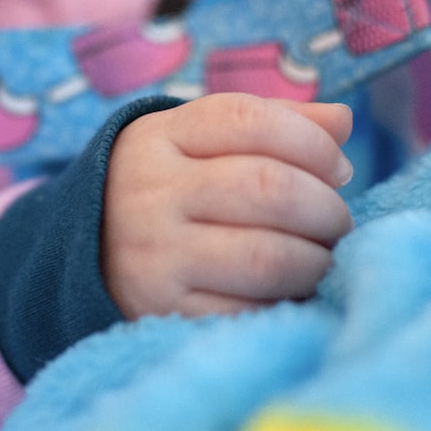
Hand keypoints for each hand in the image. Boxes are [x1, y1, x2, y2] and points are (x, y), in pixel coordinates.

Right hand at [102, 93, 353, 319]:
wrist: (87, 251)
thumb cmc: (169, 187)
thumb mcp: (198, 140)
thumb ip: (272, 123)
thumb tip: (343, 123)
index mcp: (159, 137)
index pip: (248, 119)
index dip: (312, 142)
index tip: (337, 167)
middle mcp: (149, 192)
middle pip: (267, 187)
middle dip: (326, 208)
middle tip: (337, 222)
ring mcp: (153, 255)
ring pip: (267, 256)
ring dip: (317, 260)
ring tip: (321, 258)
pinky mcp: (162, 311)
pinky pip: (250, 310)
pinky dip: (287, 302)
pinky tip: (291, 291)